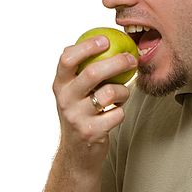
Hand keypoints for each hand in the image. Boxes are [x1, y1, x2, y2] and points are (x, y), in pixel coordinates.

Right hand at [52, 35, 136, 168]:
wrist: (77, 152)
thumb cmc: (82, 111)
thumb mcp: (75, 90)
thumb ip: (84, 68)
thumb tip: (109, 39)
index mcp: (60, 84)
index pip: (67, 59)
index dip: (87, 46)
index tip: (105, 39)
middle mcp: (65, 99)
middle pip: (92, 73)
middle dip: (117, 62)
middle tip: (131, 58)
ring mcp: (77, 116)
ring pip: (110, 93)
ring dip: (124, 91)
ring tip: (122, 93)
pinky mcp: (91, 132)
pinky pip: (118, 113)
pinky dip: (122, 110)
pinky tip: (117, 111)